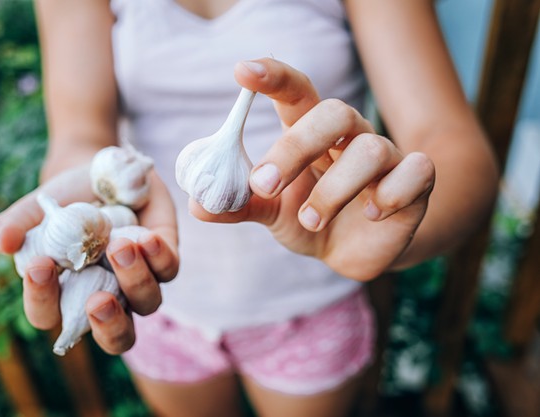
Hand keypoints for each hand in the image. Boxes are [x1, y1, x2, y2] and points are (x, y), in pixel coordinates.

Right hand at [0, 163, 178, 353]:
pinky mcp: (164, 257)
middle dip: (109, 326)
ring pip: (148, 303)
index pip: (49, 315)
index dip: (42, 300)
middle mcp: (106, 296)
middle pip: (116, 338)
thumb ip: (16, 223)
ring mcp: (138, 279)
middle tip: (97, 302)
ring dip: (135, 280)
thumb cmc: (65, 198)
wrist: (103, 170)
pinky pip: (168, 269)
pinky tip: (147, 237)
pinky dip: (159, 257)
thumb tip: (0, 241)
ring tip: (119, 245)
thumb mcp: (37, 207)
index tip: (39, 266)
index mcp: (65, 294)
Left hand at [191, 58, 434, 280]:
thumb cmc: (310, 221)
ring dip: (333, 191)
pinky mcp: (416, 182)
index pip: (297, 91)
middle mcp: (350, 136)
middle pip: (334, 112)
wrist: (354, 252)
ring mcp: (388, 155)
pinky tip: (372, 214)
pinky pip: (416, 171)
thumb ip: (239, 205)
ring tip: (310, 222)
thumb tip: (198, 205)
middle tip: (264, 184)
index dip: (273, 76)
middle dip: (295, 147)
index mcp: (311, 134)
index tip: (241, 70)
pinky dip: (390, 195)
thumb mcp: (272, 213)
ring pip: (370, 149)